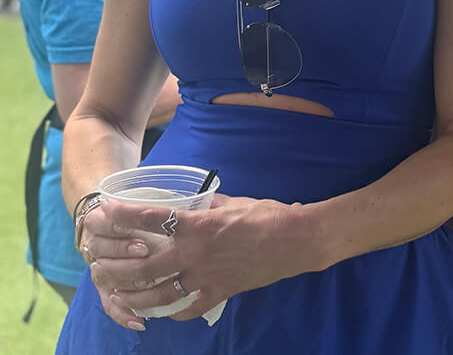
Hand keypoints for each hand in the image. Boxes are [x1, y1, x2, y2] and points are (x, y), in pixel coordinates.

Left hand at [83, 194, 310, 328]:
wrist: (294, 240)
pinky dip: (171, 312)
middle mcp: (196, 254)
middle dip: (116, 268)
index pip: (152, 219)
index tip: (104, 213)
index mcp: (199, 226)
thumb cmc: (266, 214)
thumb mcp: (233, 202)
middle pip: (144, 267)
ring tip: (116, 295)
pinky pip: (188, 309)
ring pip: (159, 295)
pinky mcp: (219, 294)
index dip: (124, 216)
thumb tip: (189, 203)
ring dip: (133, 297)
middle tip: (97, 266)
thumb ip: (206, 207)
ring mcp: (206, 278)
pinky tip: (160, 311)